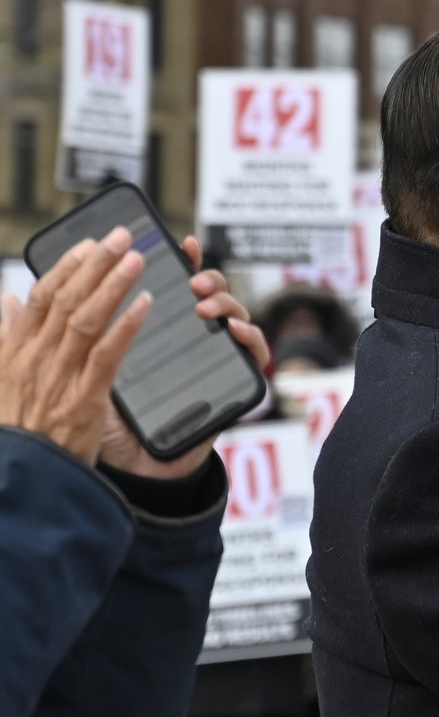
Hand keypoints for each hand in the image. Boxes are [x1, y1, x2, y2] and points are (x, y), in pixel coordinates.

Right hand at [0, 229, 150, 462]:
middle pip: (67, 301)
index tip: (90, 244)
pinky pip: (107, 355)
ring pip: (87, 320)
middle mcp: (34, 360)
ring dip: (113, 285)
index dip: (67, 267)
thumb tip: (7, 300)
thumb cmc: (18, 429)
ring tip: (138, 258)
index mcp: (14, 352)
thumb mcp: (1, 379)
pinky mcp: (83, 400)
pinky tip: (146, 304)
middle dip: (95, 264)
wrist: (22, 480)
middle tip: (122, 236)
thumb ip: (6, 338)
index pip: (42, 298)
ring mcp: (58, 379)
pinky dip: (126, 326)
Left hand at [95, 235, 270, 480]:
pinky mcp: (237, 385)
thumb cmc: (113, 424)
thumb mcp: (91, 372)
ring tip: (206, 307)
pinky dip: (250, 336)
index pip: (178, 288)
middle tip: (192, 283)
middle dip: (208, 280)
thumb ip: (81, 341)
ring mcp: (217, 361)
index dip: (185, 262)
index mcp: (163, 334)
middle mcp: (193, 342)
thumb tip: (41, 299)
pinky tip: (234, 330)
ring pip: (237, 316)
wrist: (135, 471)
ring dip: (227, 303)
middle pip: (213, 295)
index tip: (182, 243)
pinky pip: (256, 355)